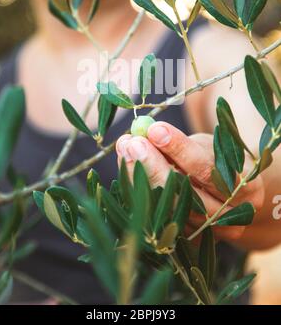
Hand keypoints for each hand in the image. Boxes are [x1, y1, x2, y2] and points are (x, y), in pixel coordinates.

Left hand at [116, 121, 264, 242]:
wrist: (234, 199)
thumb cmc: (219, 164)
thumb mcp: (209, 149)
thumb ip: (182, 144)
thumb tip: (144, 131)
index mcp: (246, 189)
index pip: (208, 169)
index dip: (180, 149)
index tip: (155, 130)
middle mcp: (229, 218)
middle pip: (186, 194)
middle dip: (155, 165)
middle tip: (133, 142)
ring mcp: (209, 233)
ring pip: (169, 208)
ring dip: (142, 178)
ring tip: (125, 151)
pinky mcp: (190, 241)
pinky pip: (160, 218)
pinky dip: (141, 194)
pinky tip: (126, 172)